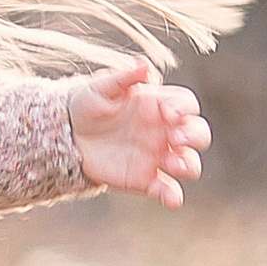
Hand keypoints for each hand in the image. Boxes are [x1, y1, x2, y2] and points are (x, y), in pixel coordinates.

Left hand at [68, 59, 209, 205]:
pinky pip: (168, 190)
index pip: (186, 104)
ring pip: (190, 163)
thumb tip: (145, 65)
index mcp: (158, 105)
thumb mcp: (100, 88)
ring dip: (188, 165)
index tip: (167, 114)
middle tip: (175, 138)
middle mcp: (164, 131)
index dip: (184, 109)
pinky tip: (170, 200)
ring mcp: (158, 157)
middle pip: (198, 133)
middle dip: (194, 136)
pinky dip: (173, 197)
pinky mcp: (146, 180)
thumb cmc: (87, 105)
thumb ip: (123, 78)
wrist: (68, 136)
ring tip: (171, 164)